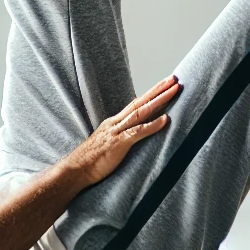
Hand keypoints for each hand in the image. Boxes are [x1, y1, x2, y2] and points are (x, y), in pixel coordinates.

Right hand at [64, 76, 181, 186]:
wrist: (75, 169)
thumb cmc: (91, 160)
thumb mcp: (107, 143)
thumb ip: (119, 137)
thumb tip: (133, 136)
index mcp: (114, 122)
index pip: (136, 104)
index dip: (151, 94)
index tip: (165, 85)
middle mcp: (116, 122)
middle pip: (140, 102)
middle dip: (158, 89)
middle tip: (174, 79)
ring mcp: (117, 131)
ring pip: (141, 111)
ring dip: (159, 100)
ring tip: (174, 90)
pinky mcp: (118, 143)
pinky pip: (138, 132)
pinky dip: (152, 125)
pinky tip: (165, 119)